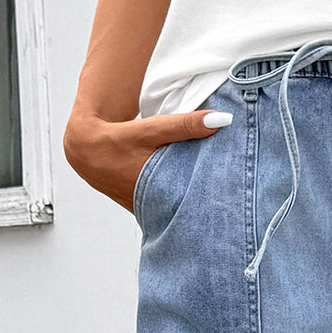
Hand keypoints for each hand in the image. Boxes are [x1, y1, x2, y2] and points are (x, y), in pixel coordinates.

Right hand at [62, 109, 233, 212]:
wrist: (86, 152)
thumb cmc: (117, 140)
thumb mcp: (151, 130)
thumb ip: (186, 125)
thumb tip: (224, 120)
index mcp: (159, 191)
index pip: (199, 203)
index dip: (221, 204)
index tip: (246, 202)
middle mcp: (156, 207)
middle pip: (193, 210)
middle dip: (213, 208)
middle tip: (242, 204)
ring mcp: (150, 212)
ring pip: (181, 210)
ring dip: (197, 206)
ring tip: (224, 205)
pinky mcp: (146, 210)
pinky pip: (170, 208)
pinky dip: (181, 203)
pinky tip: (197, 201)